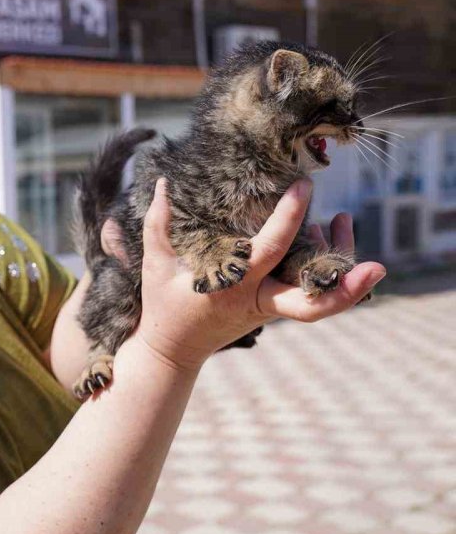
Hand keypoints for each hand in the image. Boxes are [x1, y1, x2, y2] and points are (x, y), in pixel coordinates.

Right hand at [132, 178, 386, 369]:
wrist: (175, 349)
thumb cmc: (164, 304)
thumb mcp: (155, 264)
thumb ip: (158, 223)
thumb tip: (164, 184)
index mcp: (233, 287)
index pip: (271, 249)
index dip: (290, 217)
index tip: (303, 186)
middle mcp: (259, 302)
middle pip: (313, 305)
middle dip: (347, 289)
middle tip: (378, 267)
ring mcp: (271, 310)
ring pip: (320, 301)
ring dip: (344, 269)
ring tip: (344, 220)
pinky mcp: (275, 309)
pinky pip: (311, 294)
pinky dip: (327, 271)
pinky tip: (326, 235)